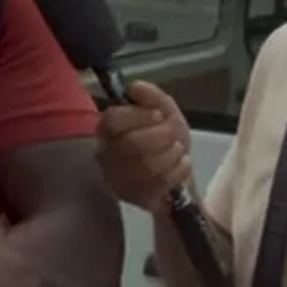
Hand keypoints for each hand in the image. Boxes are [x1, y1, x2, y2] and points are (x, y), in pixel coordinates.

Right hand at [96, 81, 191, 214]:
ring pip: (146, 166)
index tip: (160, 115)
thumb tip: (134, 87)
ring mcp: (119, 179)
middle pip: (132, 144)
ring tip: (177, 150)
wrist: (177, 173)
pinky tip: (180, 165)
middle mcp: (106, 154)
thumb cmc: (165, 138)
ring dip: (171, 154)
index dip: (139, 116)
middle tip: (173, 134)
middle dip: (161, 136)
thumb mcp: (164, 110)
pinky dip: (178, 170)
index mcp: (107, 129)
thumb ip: (151, 96)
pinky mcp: (135, 198)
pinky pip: (159, 184)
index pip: (113, 120)